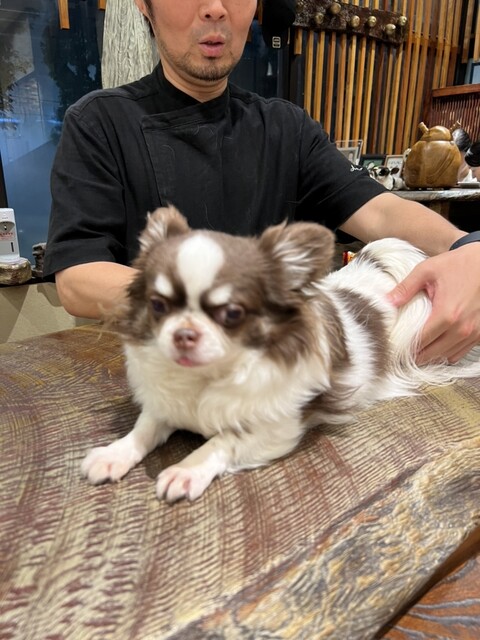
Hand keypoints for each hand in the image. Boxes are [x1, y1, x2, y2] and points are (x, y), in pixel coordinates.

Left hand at [387, 244, 479, 363]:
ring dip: (432, 355)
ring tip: (417, 348)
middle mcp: (462, 328)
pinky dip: (447, 351)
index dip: (404, 347)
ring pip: (447, 356)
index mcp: (447, 315)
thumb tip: (385, 302)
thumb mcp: (427, 270)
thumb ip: (405, 288)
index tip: (392, 347)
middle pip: (432, 354)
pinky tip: (437, 343)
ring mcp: (474, 333)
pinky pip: (460, 352)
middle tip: (401, 352)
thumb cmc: (457, 264)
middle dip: (415, 355)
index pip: (420, 342)